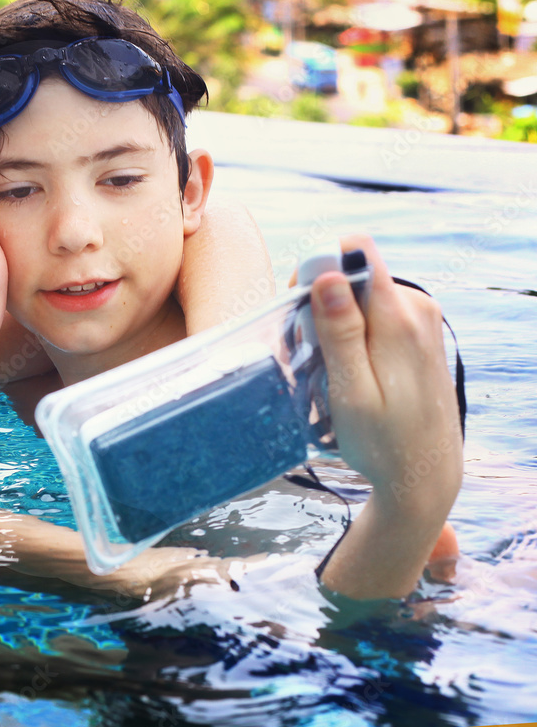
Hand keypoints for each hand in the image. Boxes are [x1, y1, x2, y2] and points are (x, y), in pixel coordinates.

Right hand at [308, 235, 462, 597]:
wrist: (424, 474)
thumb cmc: (382, 442)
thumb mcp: (351, 391)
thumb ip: (340, 331)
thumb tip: (329, 275)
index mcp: (399, 318)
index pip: (355, 251)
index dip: (319, 268)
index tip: (302, 311)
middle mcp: (416, 308)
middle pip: (352, 275)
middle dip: (321, 306)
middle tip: (313, 357)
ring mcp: (421, 319)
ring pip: (360, 296)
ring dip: (334, 325)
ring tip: (329, 372)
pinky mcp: (418, 332)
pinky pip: (374, 314)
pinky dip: (352, 335)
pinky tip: (348, 373)